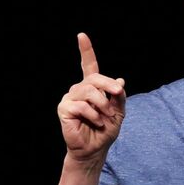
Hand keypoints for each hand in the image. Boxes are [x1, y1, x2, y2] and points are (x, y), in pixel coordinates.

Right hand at [57, 32, 125, 162]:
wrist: (96, 148)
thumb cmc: (105, 130)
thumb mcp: (119, 111)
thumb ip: (118, 96)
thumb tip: (120, 80)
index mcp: (92, 88)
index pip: (88, 66)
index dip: (85, 51)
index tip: (81, 36)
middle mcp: (79, 90)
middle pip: (94, 78)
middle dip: (109, 85)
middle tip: (119, 92)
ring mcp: (69, 98)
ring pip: (89, 91)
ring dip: (103, 104)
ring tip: (105, 117)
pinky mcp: (64, 109)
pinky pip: (81, 105)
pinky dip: (93, 115)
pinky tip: (96, 122)